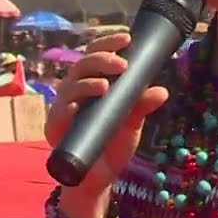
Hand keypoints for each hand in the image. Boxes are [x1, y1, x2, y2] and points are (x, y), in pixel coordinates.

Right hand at [46, 33, 169, 198]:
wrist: (99, 179)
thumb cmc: (113, 144)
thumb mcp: (132, 123)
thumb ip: (142, 106)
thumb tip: (162, 91)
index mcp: (93, 82)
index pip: (97, 54)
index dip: (109, 43)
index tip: (128, 37)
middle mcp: (76, 90)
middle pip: (83, 63)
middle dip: (102, 59)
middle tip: (122, 64)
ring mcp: (64, 107)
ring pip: (70, 84)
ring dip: (87, 82)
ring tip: (105, 85)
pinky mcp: (55, 127)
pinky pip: (59, 112)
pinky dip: (69, 107)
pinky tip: (78, 106)